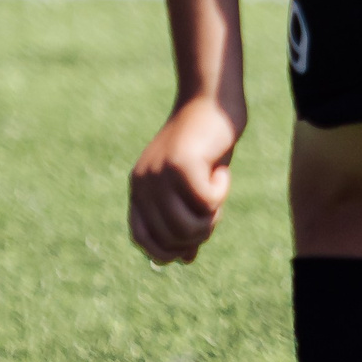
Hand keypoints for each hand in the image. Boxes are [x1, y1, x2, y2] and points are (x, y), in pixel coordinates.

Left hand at [129, 93, 241, 263]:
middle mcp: (143, 184)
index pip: (142, 238)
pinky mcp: (181, 165)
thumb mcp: (192, 186)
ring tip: (219, 193)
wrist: (211, 101)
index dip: (167, 250)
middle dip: (201, 231)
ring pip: (188, 224)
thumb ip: (185, 218)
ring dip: (212, 216)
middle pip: (172, 237)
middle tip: (215, 209)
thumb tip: (184, 259)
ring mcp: (159, 174)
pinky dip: (222, 192)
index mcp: (139, 190)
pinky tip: (223, 172)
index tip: (190, 246)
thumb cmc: (206, 144)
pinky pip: (207, 202)